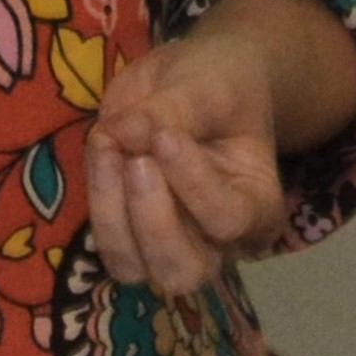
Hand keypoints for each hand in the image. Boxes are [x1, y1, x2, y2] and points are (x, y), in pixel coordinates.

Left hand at [86, 0, 355, 291]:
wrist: (198, 82)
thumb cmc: (222, 86)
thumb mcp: (211, 87)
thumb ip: (174, 110)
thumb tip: (123, 132)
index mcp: (258, 209)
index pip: (227, 220)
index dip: (192, 184)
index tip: (166, 136)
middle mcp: (216, 242)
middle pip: (182, 272)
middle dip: (152, 222)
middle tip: (137, 161)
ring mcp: (168, 243)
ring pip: (132, 267)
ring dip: (111, 210)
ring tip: (109, 143)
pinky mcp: (127, 231)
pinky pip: (105, 239)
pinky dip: (96, 195)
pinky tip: (102, 144)